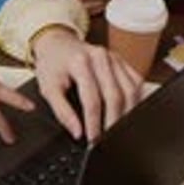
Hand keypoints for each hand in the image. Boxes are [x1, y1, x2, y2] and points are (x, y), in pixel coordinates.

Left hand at [30, 27, 141, 142]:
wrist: (57, 44)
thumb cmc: (52, 65)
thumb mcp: (48, 88)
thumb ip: (62, 111)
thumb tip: (77, 132)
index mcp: (80, 62)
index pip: (92, 99)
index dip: (94, 123)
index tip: (93, 139)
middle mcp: (100, 56)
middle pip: (115, 96)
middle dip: (113, 122)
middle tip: (107, 140)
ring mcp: (113, 57)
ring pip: (131, 90)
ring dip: (127, 113)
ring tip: (118, 130)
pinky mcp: (121, 60)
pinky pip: (136, 81)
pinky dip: (135, 99)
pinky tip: (127, 112)